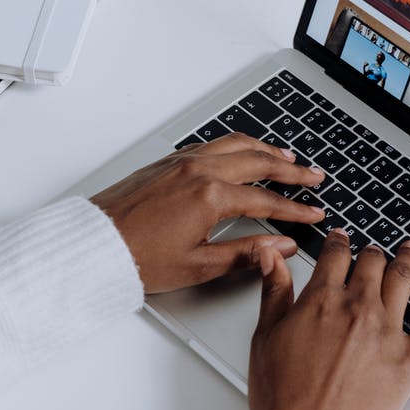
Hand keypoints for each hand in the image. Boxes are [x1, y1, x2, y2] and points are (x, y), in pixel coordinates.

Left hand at [91, 133, 325, 293]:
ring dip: (266, 150)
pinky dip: (237, 144)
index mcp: (210, 197)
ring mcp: (183, 162)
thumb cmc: (137, 257)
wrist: (95, 243)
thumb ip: (245, 253)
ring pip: (236, 144)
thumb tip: (280, 247)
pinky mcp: (168, 161)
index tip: (314, 214)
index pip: (266, 200)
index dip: (295, 209)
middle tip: (314, 177)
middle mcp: (199, 171)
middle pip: (259, 162)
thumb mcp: (198, 266)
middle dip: (291, 170)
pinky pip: (213, 144)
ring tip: (287, 157)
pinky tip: (243, 151)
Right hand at [248, 231, 409, 409]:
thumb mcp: (265, 336)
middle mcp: (358, 309)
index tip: (342, 238)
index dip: (339, 241)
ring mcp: (387, 332)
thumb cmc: (284, 397)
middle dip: (373, 253)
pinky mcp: (409, 360)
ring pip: (404, 282)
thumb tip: (270, 256)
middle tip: (376, 250)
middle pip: (373, 263)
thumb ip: (274, 291)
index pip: (336, 255)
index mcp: (322, 300)